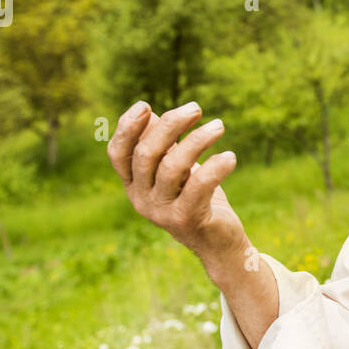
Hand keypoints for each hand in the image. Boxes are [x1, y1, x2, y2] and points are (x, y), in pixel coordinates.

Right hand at [106, 101, 244, 266]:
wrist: (218, 242)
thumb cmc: (196, 198)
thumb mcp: (176, 170)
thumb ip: (162, 145)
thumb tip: (150, 114)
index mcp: (134, 185)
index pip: (117, 153)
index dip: (127, 128)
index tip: (146, 105)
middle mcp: (141, 199)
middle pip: (146, 154)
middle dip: (171, 125)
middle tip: (196, 108)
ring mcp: (162, 212)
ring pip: (172, 167)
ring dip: (197, 140)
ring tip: (219, 126)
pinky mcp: (186, 219)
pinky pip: (199, 185)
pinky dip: (215, 166)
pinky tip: (230, 157)